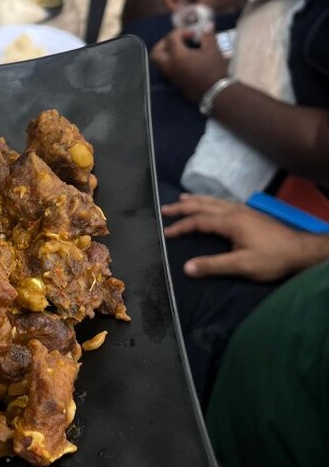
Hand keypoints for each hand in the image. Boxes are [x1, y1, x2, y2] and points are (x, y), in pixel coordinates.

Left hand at [150, 27, 228, 102]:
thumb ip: (208, 36)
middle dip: (163, 43)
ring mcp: (171, 76)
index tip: (193, 34)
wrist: (215, 92)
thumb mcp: (213, 50)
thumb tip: (207, 26)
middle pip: (156, 52)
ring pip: (159, 63)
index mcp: (177, 56)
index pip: (171, 38)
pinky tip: (184, 60)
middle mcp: (170, 66)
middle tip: (176, 41)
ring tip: (181, 50)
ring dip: (166, 54)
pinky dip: (171, 62)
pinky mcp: (175, 83)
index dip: (181, 32)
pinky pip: (166, 70)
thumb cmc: (214, 70)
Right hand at [162, 194, 322, 280]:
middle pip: (204, 205)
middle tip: (165, 209)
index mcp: (230, 222)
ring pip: (215, 201)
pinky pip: (224, 202)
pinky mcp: (251, 214)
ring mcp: (245, 211)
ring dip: (197, 200)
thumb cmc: (272, 258)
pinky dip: (211, 201)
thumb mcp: (242, 266)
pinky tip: (212, 205)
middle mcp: (235, 211)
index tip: (166, 234)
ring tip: (183, 199)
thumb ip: (213, 265)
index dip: (181, 227)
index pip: (198, 221)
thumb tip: (186, 267)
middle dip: (183, 207)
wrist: (301, 250)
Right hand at [163, 0, 247, 13]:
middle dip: (177, 6)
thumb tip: (182, 22)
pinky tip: (201, 11)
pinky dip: (193, 4)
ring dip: (186, 6)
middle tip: (186, 16)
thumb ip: (193, 13)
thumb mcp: (209, 4)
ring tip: (195, 15)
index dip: (168, 0)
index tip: (176, 12)